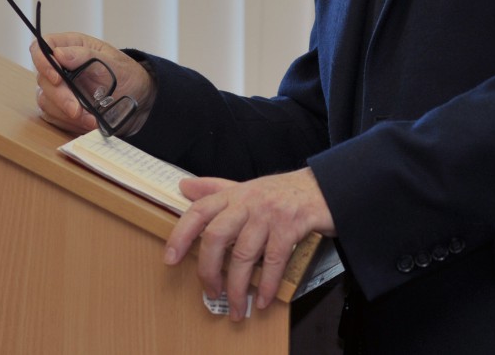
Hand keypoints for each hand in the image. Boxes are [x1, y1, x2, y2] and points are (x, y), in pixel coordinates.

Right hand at [30, 32, 154, 134]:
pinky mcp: (60, 109)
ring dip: (67, 114)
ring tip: (91, 120)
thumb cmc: (126, 74)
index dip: (42, 62)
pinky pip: (54, 117)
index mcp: (70, 46)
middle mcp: (60, 67)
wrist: (138, 98)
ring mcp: (58, 88)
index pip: (40, 48)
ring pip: (46, 101)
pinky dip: (70, 123)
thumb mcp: (113, 62)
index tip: (57, 78)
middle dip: (60, 98)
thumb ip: (86, 56)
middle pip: (43, 79)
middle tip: (77, 110)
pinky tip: (89, 123)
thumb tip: (58, 54)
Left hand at [164, 168, 334, 320]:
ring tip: (237, 306)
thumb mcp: (247, 187)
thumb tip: (184, 186)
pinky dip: (267, 284)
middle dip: (209, 270)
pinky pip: (274, 260)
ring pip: (244, 254)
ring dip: (238, 287)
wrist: (324, 187)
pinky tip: (264, 299)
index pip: (199, 211)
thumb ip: (216, 189)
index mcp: (234, 194)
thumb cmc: (283, 192)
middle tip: (210, 292)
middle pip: (217, 236)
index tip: (170, 259)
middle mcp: (249, 202)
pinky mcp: (291, 225)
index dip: (181, 234)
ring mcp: (270, 213)